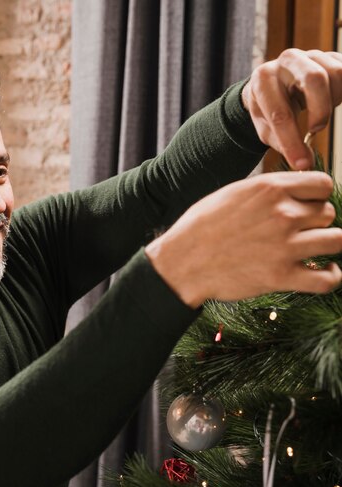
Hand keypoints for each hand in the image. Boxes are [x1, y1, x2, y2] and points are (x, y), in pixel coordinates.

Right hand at [146, 171, 341, 306]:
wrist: (183, 263)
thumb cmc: (200, 229)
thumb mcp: (232, 194)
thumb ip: (266, 190)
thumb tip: (289, 190)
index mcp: (270, 189)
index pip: (323, 185)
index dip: (319, 196)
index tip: (311, 205)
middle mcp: (283, 214)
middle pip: (328, 213)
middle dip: (318, 221)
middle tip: (303, 231)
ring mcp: (285, 246)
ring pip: (336, 240)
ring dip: (329, 244)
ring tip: (319, 249)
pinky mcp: (282, 277)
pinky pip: (328, 278)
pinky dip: (333, 276)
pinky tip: (326, 271)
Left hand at [242, 48, 341, 169]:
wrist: (275, 83)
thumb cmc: (268, 107)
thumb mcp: (265, 127)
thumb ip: (282, 144)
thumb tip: (305, 163)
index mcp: (264, 79)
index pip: (280, 113)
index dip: (292, 142)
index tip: (302, 164)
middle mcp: (287, 59)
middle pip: (315, 79)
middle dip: (321, 111)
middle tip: (316, 129)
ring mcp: (311, 54)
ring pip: (336, 74)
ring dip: (333, 100)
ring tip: (319, 111)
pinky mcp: (330, 55)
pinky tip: (330, 100)